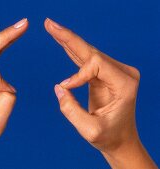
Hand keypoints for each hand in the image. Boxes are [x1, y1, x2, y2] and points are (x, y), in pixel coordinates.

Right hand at [45, 18, 157, 168]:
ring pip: (87, 52)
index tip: (66, 88)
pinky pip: (85, 60)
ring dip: (67, 40)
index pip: (96, 64)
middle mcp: (122, 72)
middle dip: (68, 37)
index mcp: (124, 83)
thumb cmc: (109, 137)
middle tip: (50, 24)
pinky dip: (71, 50)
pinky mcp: (105, 74)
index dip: (77, 74)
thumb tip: (59, 88)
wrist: (121, 139)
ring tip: (52, 27)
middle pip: (90, 51)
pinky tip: (61, 39)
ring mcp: (114, 72)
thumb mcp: (90, 130)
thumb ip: (71, 111)